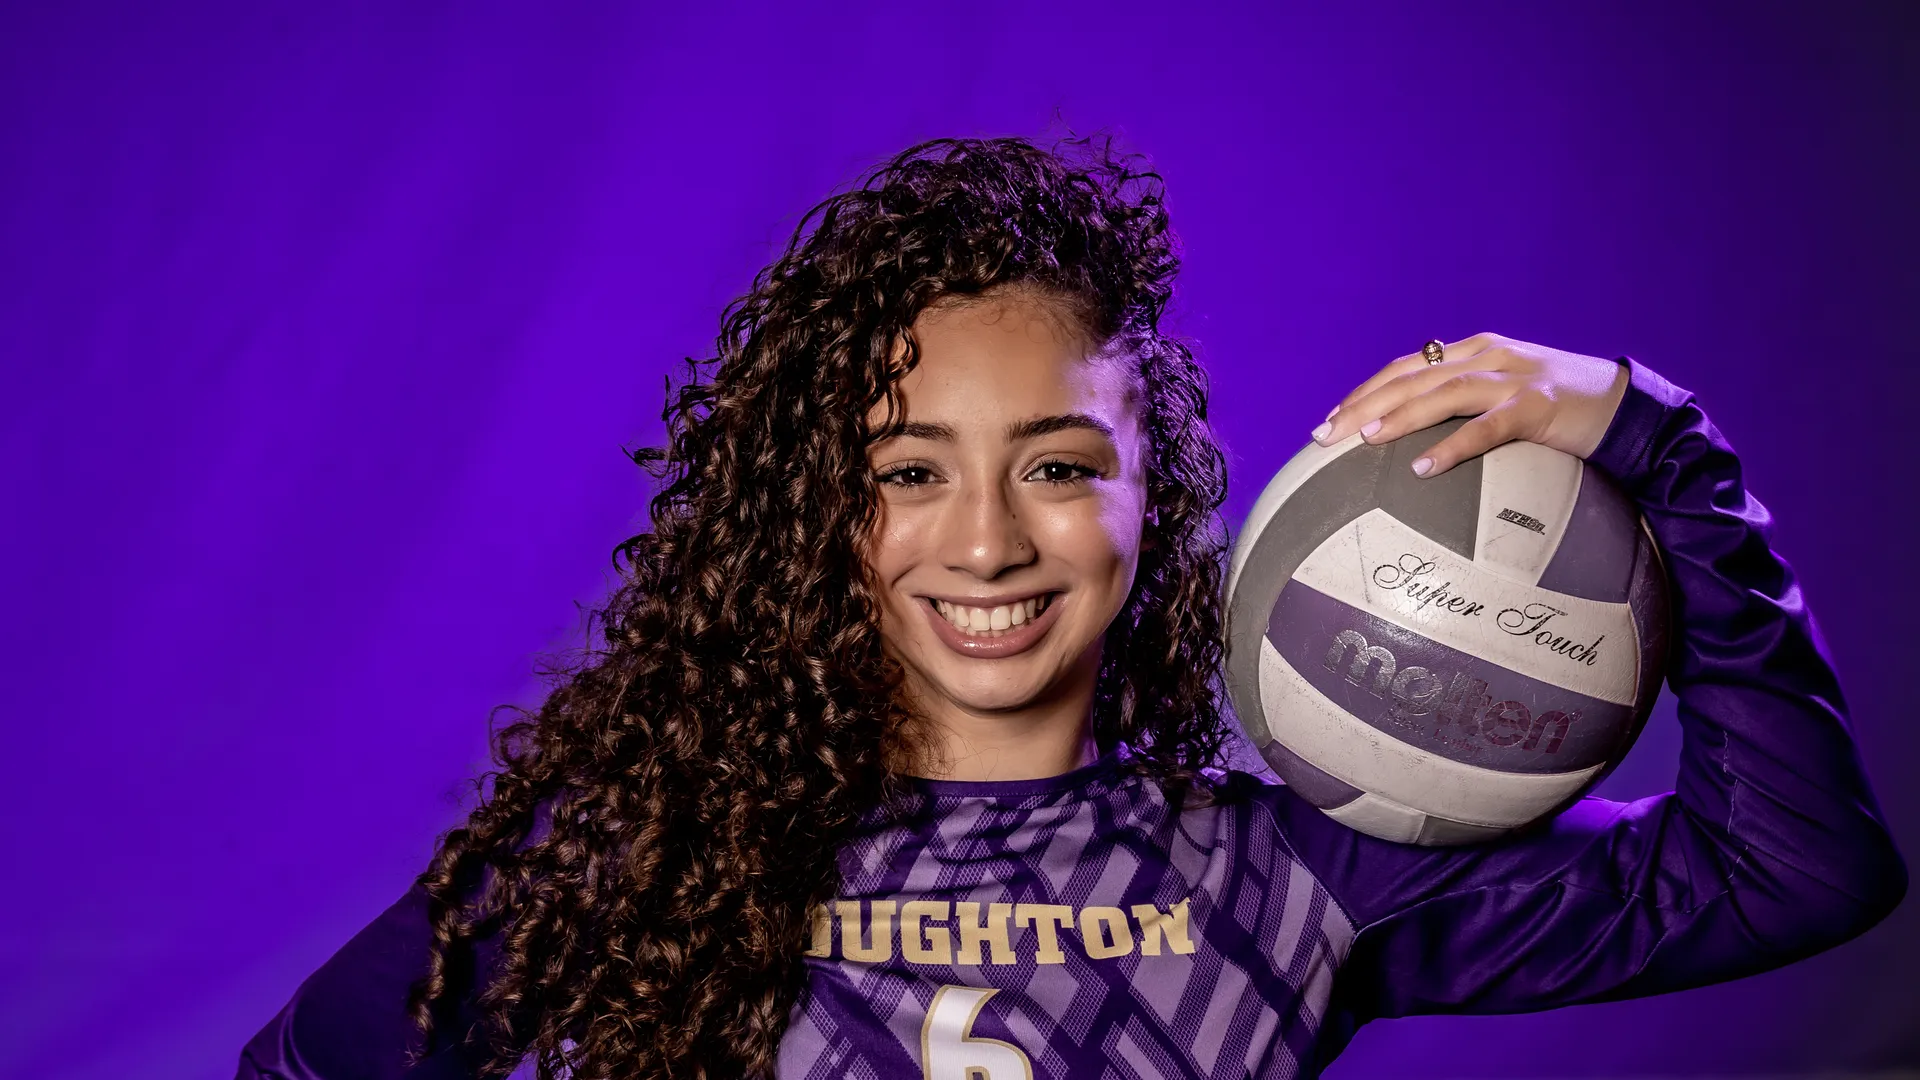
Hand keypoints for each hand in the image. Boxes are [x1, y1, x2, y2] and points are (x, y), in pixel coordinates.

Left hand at [1310, 333, 1630, 476]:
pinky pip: (1486, 429)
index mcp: (1474, 351)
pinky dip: (1452, 447)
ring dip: (1396, 417)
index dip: (1365, 391)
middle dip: (1363, 405)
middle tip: (1323, 435)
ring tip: (1362, 441)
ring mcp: (1512, 379)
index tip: (1330, 418)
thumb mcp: (1506, 393)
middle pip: (1411, 377)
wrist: (1628, 406)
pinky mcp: (1537, 408)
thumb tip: (1418, 438)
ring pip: (1440, 394)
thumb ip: (1466, 403)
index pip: (1406, 367)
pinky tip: (1423, 468)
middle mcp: (1487, 357)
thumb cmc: (1560, 409)